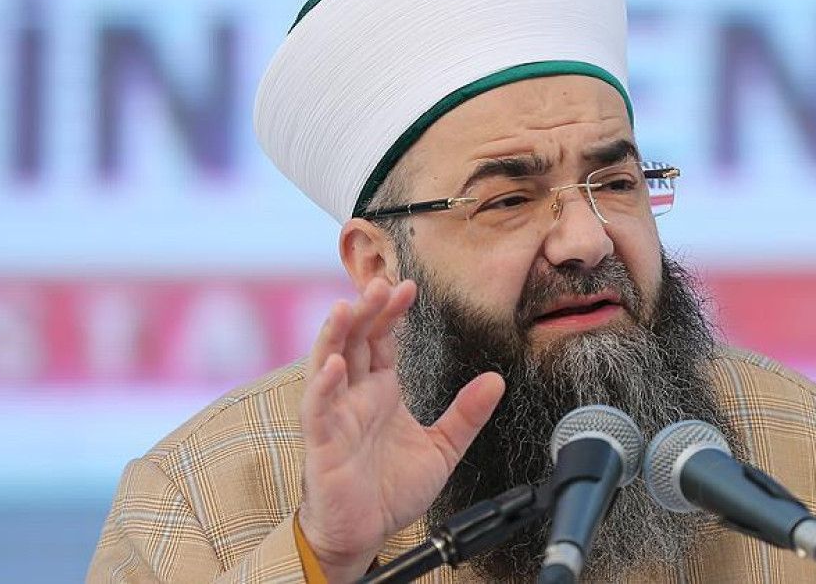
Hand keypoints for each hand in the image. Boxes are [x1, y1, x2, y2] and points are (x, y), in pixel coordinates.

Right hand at [296, 278, 504, 579]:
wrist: (365, 532)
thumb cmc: (391, 489)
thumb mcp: (441, 448)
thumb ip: (466, 414)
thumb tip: (496, 380)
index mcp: (381, 391)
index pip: (382, 340)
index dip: (391, 312)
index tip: (408, 287)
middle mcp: (355, 396)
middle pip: (355, 341)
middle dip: (366, 311)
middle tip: (382, 283)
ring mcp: (336, 416)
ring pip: (328, 363)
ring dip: (336, 334)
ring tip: (347, 307)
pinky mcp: (323, 442)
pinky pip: (319, 409)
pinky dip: (324, 385)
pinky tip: (334, 365)